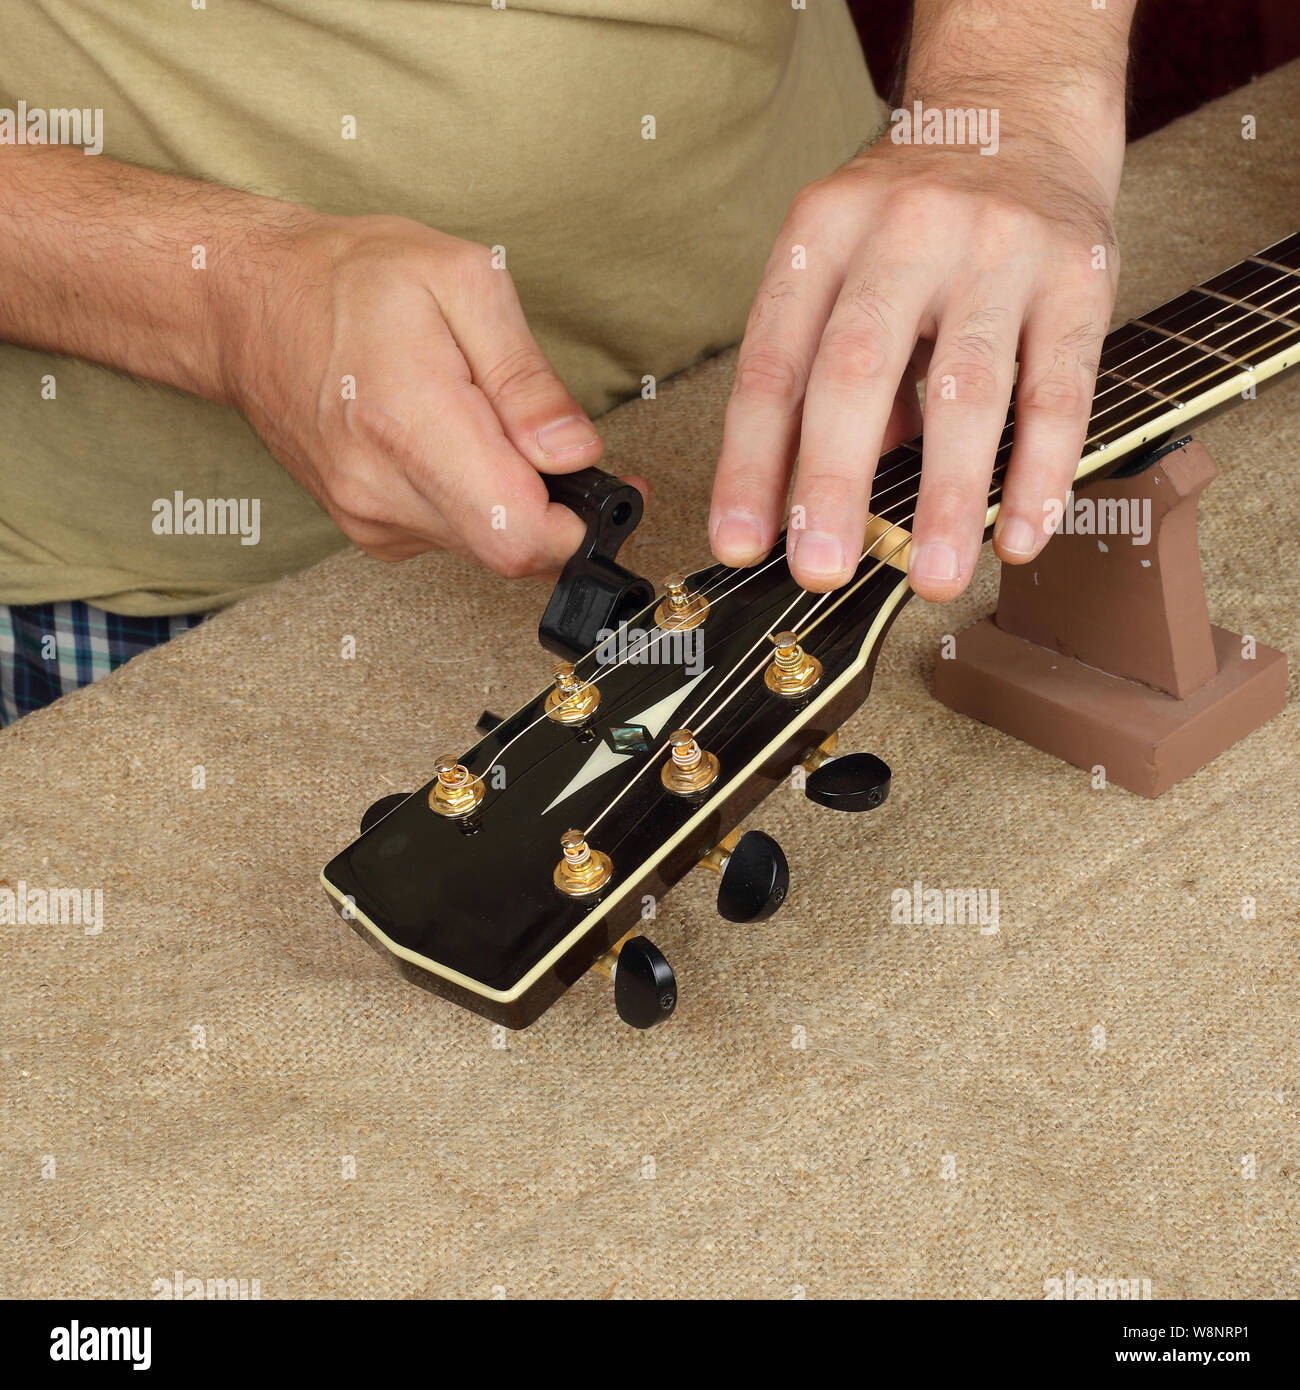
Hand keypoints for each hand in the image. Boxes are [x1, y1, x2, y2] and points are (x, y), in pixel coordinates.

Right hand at [216, 213, 604, 575]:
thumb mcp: (463, 282)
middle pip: (509, 551)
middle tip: (558, 448)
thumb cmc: (349, 280)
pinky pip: (451, 537)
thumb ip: (527, 379)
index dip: (578, 526)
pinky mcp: (367, 528)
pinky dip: (473, 502)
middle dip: (555, 509)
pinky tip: (453, 445)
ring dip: (510, 501)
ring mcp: (369, 517)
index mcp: (410, 425)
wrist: (248, 302)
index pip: (517, 535)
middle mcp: (382, 490)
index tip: (602, 490)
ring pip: (483, 547)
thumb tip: (574, 453)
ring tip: (488, 425)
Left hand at [710, 132, 1120, 598]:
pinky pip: (1059, 391)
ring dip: (949, 497)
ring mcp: (998, 252)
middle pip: (857, 370)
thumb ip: (824, 374)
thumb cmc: (910, 219)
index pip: (773, 364)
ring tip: (936, 577)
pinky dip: (1041, 473)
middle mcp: (904, 234)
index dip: (750, 463)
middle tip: (822, 569)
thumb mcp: (841, 266)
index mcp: (823, 235)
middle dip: (832, 483)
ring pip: (968, 390)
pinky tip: (1022, 534)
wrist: (1017, 112)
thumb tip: (816, 501)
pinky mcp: (1078, 277)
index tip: (738, 542)